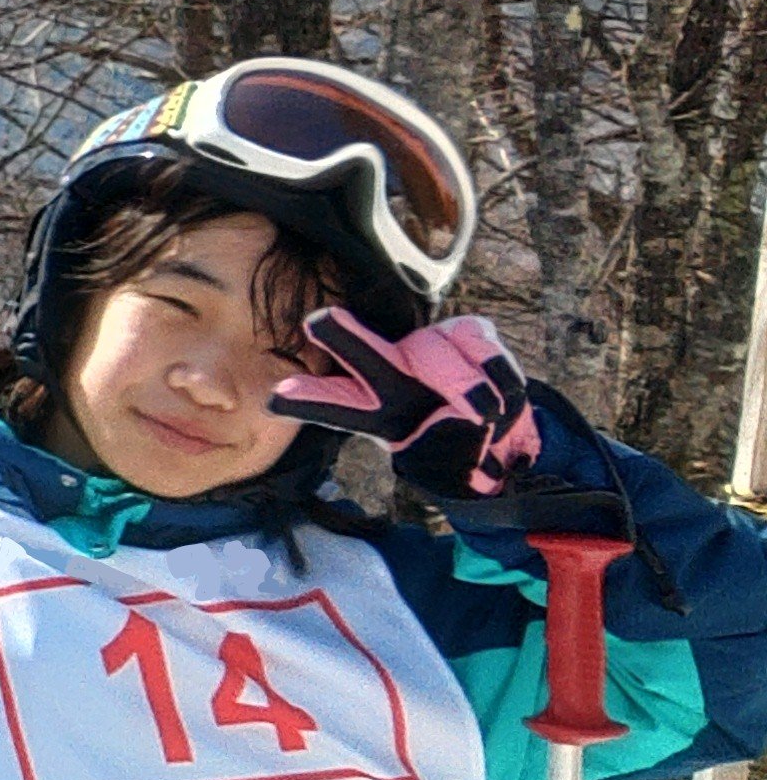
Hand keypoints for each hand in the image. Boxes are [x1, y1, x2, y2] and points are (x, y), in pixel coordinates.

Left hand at [270, 309, 543, 507]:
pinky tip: (504, 393)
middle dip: (342, 338)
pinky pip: (481, 346)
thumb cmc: (454, 447)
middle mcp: (392, 372)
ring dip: (467, 386)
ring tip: (482, 413)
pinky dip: (499, 372)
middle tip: (317, 322)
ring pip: (438, 356)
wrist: (503, 435)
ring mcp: (427, 349)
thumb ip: (433, 446)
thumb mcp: (432, 458)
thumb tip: (445, 419)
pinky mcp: (468, 332)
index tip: (275, 398)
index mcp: (375, 410)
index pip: (336, 405)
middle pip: (362, 353)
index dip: (308, 401)